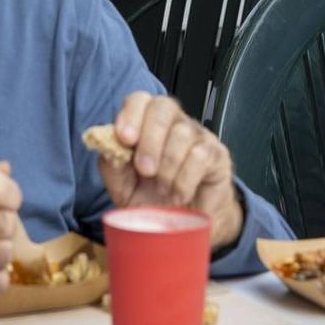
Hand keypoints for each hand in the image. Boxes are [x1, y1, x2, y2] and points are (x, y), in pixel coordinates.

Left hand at [95, 92, 243, 251]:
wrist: (183, 225)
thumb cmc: (152, 199)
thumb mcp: (123, 187)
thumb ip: (112, 165)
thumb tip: (107, 145)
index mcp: (146, 123)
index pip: (139, 99)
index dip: (131, 114)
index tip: (125, 139)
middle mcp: (173, 122)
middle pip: (163, 107)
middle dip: (150, 140)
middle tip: (145, 171)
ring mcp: (197, 135)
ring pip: (182, 133)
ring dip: (168, 167)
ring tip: (163, 190)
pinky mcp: (216, 153)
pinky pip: (200, 155)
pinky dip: (185, 180)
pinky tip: (179, 194)